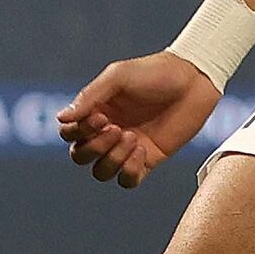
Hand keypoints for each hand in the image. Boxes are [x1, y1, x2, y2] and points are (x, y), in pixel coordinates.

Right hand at [56, 53, 221, 187]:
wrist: (193, 80)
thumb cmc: (154, 73)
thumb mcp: (118, 77)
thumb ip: (90, 97)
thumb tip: (61, 118)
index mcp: (96, 111)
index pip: (69, 133)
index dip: (78, 132)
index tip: (101, 117)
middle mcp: (108, 131)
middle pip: (80, 156)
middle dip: (95, 147)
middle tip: (117, 129)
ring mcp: (127, 148)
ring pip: (101, 172)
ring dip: (112, 159)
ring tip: (132, 137)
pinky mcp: (149, 159)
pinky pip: (128, 180)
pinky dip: (130, 171)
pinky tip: (142, 151)